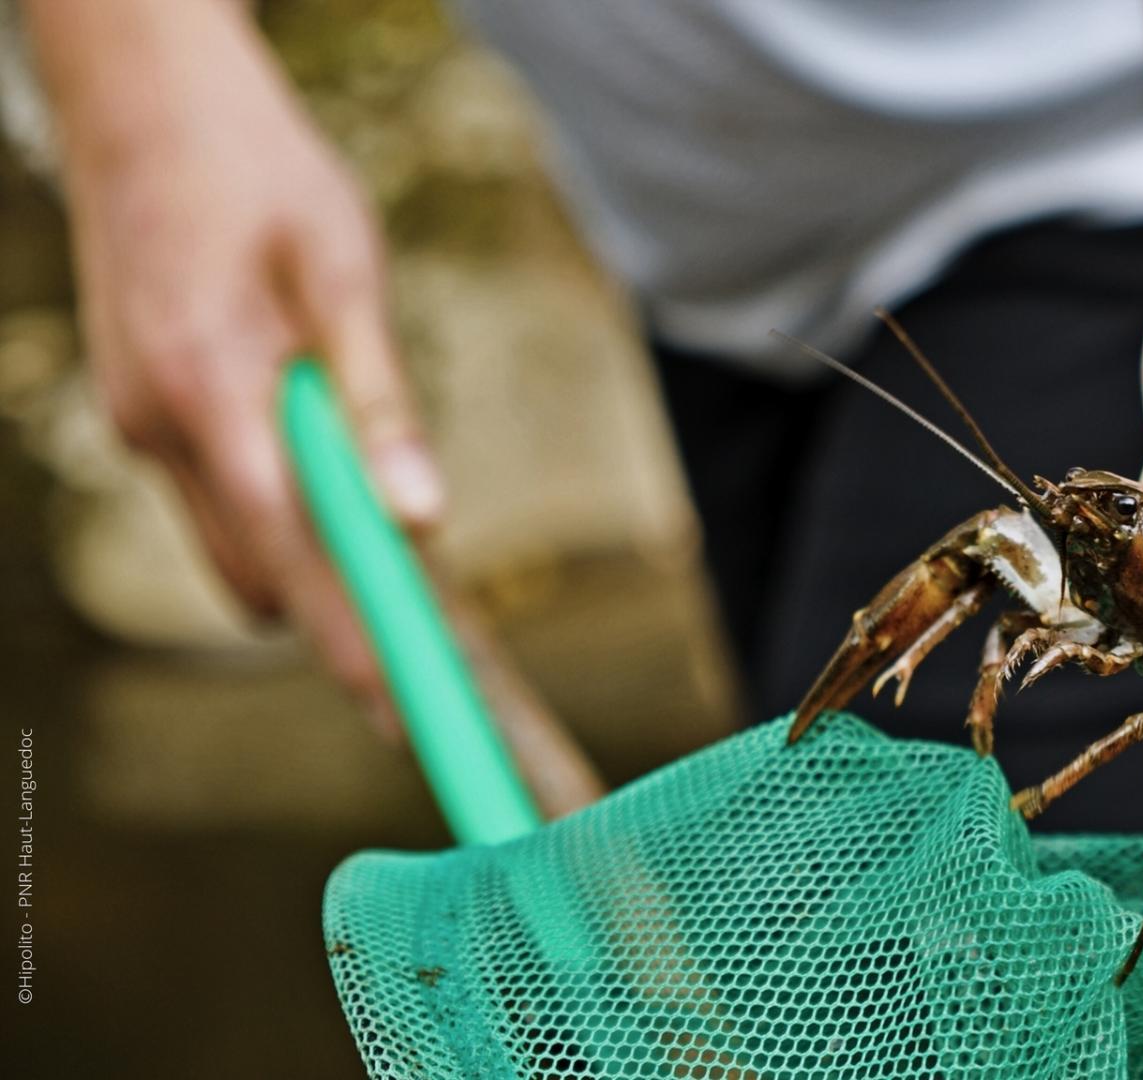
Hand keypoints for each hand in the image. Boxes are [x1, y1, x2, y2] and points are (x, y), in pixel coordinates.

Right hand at [44, 0, 440, 718]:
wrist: (143, 100)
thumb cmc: (259, 170)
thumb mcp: (341, 269)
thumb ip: (379, 399)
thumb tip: (423, 520)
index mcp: (209, 391)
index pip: (291, 558)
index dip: (353, 641)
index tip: (408, 711)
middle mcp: (160, 428)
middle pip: (262, 573)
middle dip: (343, 612)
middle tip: (433, 647)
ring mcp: (141, 426)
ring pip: (241, 542)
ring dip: (315, 553)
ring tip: (386, 512)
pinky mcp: (146, 414)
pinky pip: (226, 496)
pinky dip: (285, 506)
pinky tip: (329, 451)